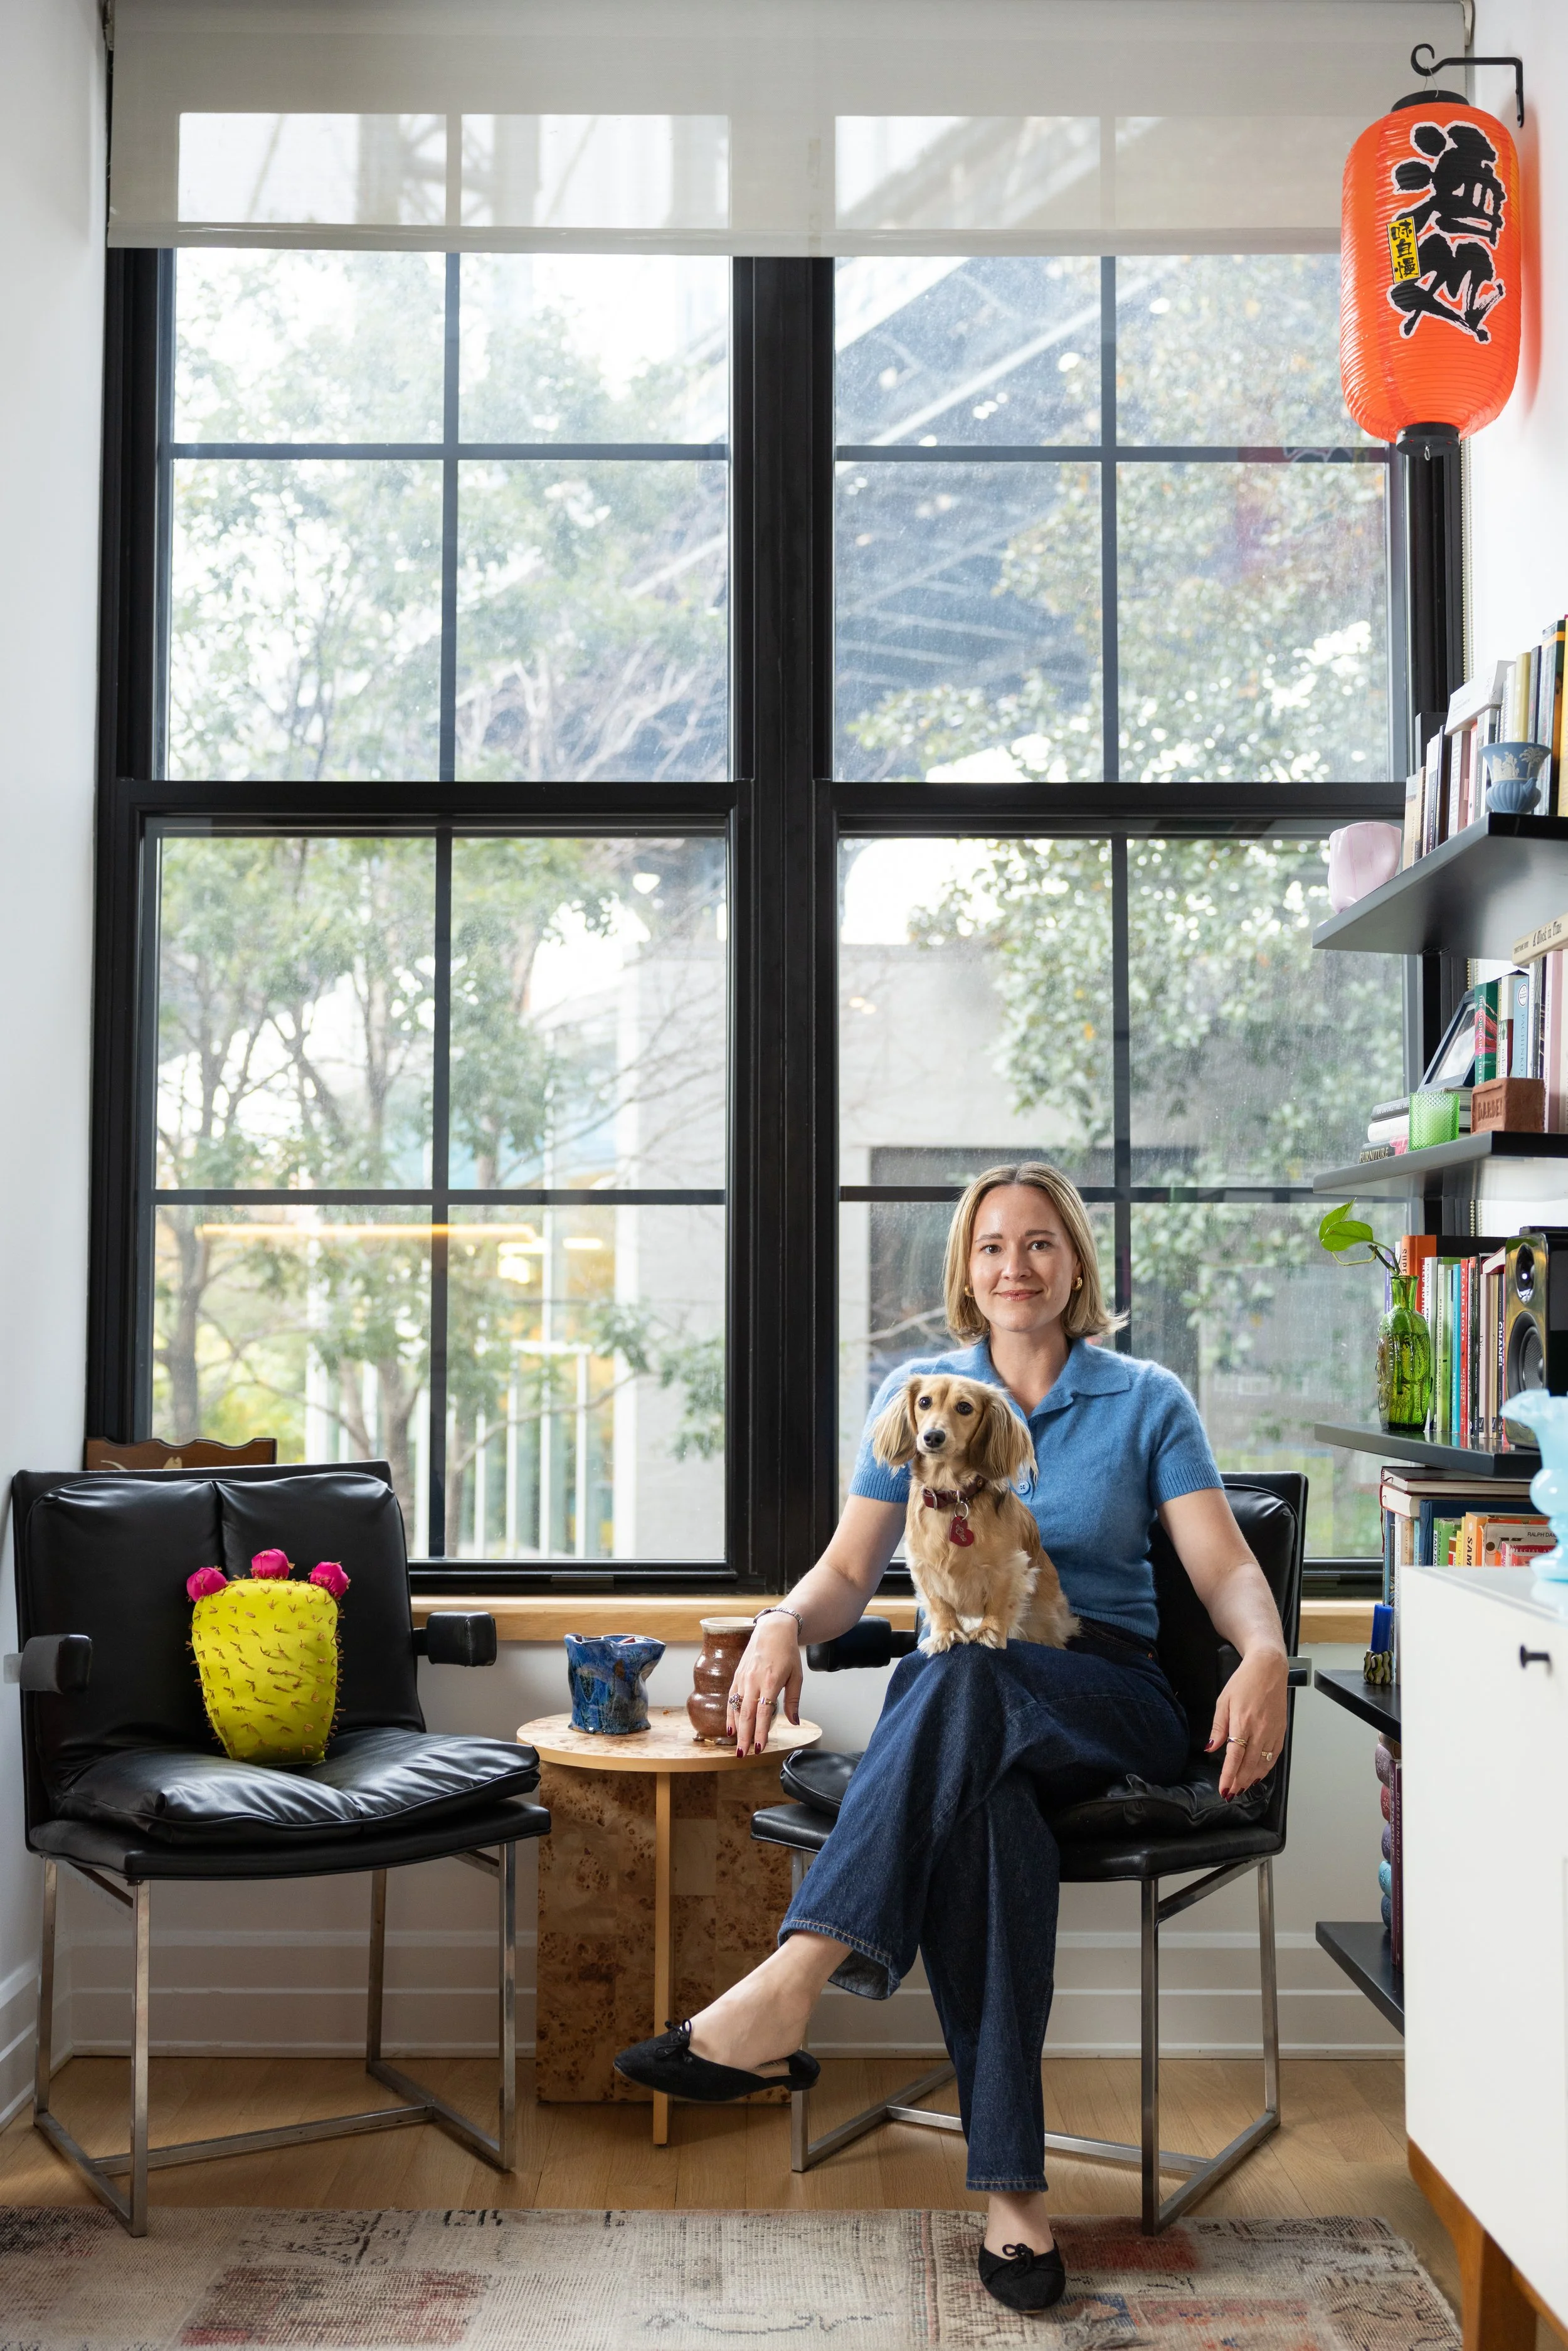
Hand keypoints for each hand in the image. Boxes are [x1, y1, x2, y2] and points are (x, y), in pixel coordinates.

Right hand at [729, 1615, 803, 1757]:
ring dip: (737, 1729)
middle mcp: (753, 1680)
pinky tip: (731, 1728)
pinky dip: (730, 1715)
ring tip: (737, 1747)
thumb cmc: (787, 1652)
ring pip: (736, 1708)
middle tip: (744, 1755)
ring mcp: (743, 1678)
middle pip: (746, 1714)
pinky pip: (731, 1699)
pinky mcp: (737, 1676)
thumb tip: (794, 1722)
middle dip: (744, 1737)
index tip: (759, 1748)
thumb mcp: (797, 1676)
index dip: (760, 1732)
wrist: (772, 1630)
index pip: (763, 1713)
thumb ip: (793, 1700)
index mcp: (770, 1681)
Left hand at [1206, 1647, 1287, 1798]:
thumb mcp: (1223, 1700)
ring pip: (1263, 1763)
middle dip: (1240, 1781)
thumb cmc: (1243, 1682)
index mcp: (1242, 1721)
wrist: (1269, 1669)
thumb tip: (1211, 1747)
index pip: (1235, 1756)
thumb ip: (1218, 1726)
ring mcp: (1273, 1731)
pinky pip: (1274, 1755)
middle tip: (1231, 1793)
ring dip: (1253, 1778)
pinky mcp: (1281, 1731)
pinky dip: (1266, 1768)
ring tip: (1242, 1787)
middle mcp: (1260, 1729)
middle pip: (1250, 1764)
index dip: (1229, 1775)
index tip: (1224, 1789)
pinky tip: (1258, 1774)